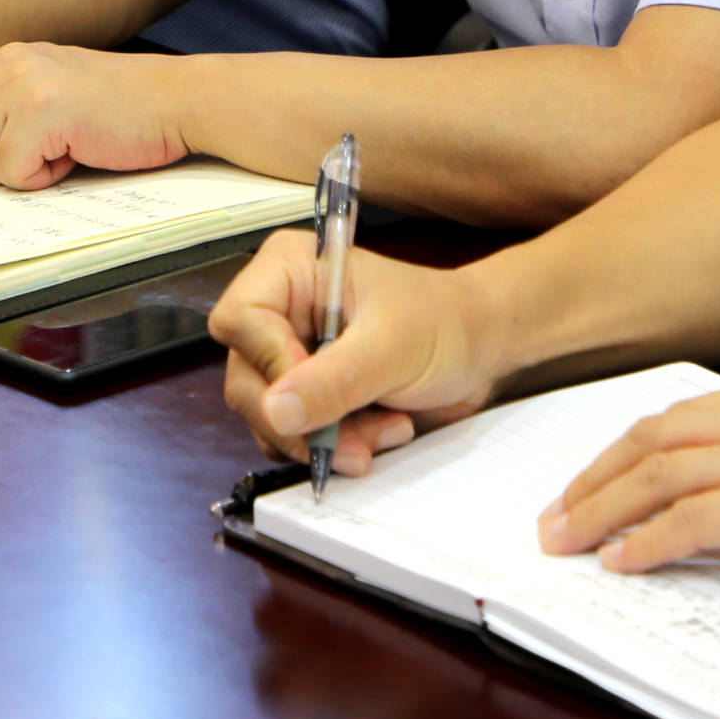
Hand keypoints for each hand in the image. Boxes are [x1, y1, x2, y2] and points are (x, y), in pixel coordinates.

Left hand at [0, 43, 188, 199]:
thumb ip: (6, 121)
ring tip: (63, 157)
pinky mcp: (43, 108)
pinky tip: (75, 157)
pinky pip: (13, 170)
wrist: (181, 103)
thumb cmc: (124, 119)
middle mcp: (7, 65)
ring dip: (19, 175)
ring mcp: (23, 83)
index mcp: (5, 63)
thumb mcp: (52, 107)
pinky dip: (43, 178)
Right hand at [210, 232, 508, 473]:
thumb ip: (334, 379)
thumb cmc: (443, 322)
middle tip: (356, 441)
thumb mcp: (392, 347)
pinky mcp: (305, 395)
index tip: (312, 394)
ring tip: (386, 430)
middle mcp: (279, 312)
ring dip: (326, 441)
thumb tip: (276, 412)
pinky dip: (333, 448)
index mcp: (289, 270)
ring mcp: (289, 357)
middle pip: (247, 381)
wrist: (478, 347)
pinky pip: (293, 437)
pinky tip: (379, 434)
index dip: (270, 364)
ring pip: (270, 419)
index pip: (241, 320)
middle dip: (305, 420)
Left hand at [538, 369, 719, 595]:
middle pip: (656, 438)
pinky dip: (651, 540)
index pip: (683, 417)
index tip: (590, 482)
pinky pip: (696, 519)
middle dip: (595, 478)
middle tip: (555, 517)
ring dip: (604, 511)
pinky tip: (623, 563)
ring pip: (663, 474)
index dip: (626, 451)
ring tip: (567, 544)